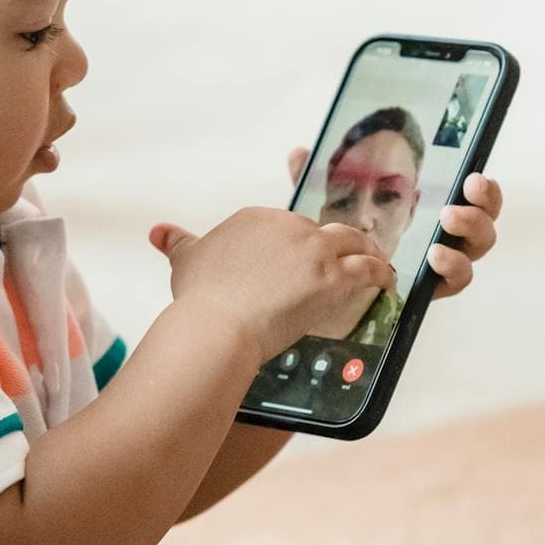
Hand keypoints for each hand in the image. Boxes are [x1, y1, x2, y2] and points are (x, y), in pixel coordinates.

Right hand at [149, 209, 394, 364]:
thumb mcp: (186, 262)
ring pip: (352, 242)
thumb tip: (158, 232)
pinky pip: (368, 269)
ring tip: (376, 262)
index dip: (299, 242)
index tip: (304, 256)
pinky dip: (381, 274)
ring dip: (368, 251)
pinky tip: (387, 282)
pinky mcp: (333, 278)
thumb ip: (177, 243)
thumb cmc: (200, 298)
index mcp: (256, 218)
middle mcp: (288, 225)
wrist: (216, 326)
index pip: (287, 225)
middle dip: (336, 244)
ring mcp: (313, 250)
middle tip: (347, 257)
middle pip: (322, 230)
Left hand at [286, 148, 501, 299]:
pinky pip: (454, 282)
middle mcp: (444, 237)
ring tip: (444, 225)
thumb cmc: (343, 239)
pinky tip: (435, 258)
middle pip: (483, 223)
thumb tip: (299, 154)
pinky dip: (451, 268)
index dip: (482, 188)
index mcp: (432, 210)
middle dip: (481, 208)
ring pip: (475, 253)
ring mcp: (440, 266)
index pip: (471, 197)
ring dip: (468, 234)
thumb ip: (321, 181)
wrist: (329, 288)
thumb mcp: (332, 205)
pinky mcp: (431, 290)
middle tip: (459, 199)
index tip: (474, 175)